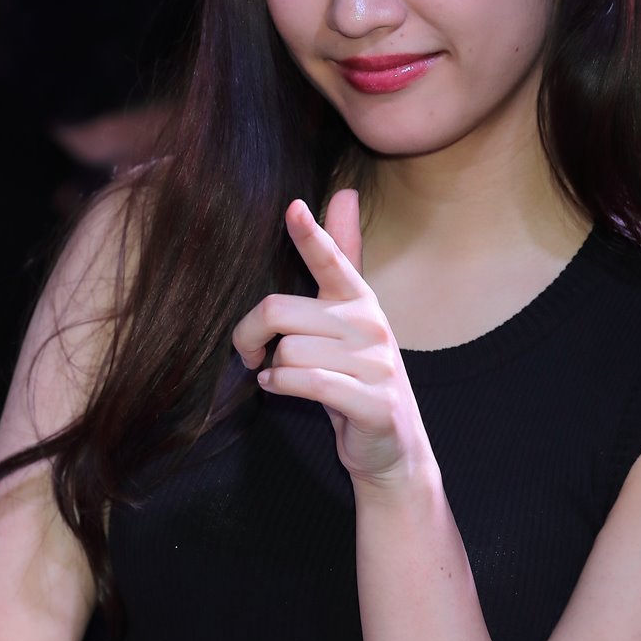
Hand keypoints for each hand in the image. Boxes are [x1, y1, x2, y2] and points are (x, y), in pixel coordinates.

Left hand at [232, 193, 432, 487]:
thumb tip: (345, 193)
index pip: (334, 259)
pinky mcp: (372, 400)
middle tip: (249, 352)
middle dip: (250, 335)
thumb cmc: (357, 377)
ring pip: (288, 352)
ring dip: (273, 371)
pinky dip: (280, 387)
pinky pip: (305, 382)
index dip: (311, 234)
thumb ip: (342, 259)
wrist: (392, 447)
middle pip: (280, 310)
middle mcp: (371, 324)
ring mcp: (376, 363)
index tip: (292, 208)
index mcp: (360, 300)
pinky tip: (278, 388)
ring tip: (284, 378)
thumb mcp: (350, 318)